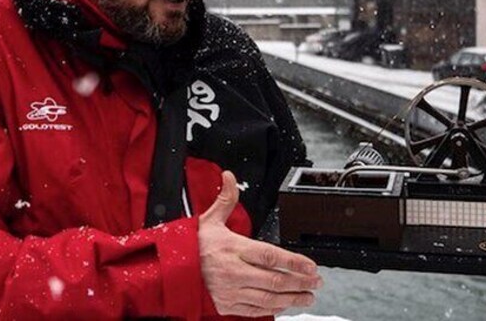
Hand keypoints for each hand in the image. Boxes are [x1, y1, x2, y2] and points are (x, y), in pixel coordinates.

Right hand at [198, 170, 321, 316]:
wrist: (170, 271)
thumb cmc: (191, 246)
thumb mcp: (209, 220)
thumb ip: (226, 199)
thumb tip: (229, 176)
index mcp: (232, 249)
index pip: (269, 256)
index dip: (293, 262)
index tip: (311, 266)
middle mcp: (233, 272)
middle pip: (274, 280)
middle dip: (300, 282)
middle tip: (316, 281)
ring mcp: (230, 291)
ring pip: (268, 298)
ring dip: (292, 298)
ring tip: (308, 296)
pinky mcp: (226, 305)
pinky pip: (255, 310)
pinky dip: (274, 308)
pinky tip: (286, 304)